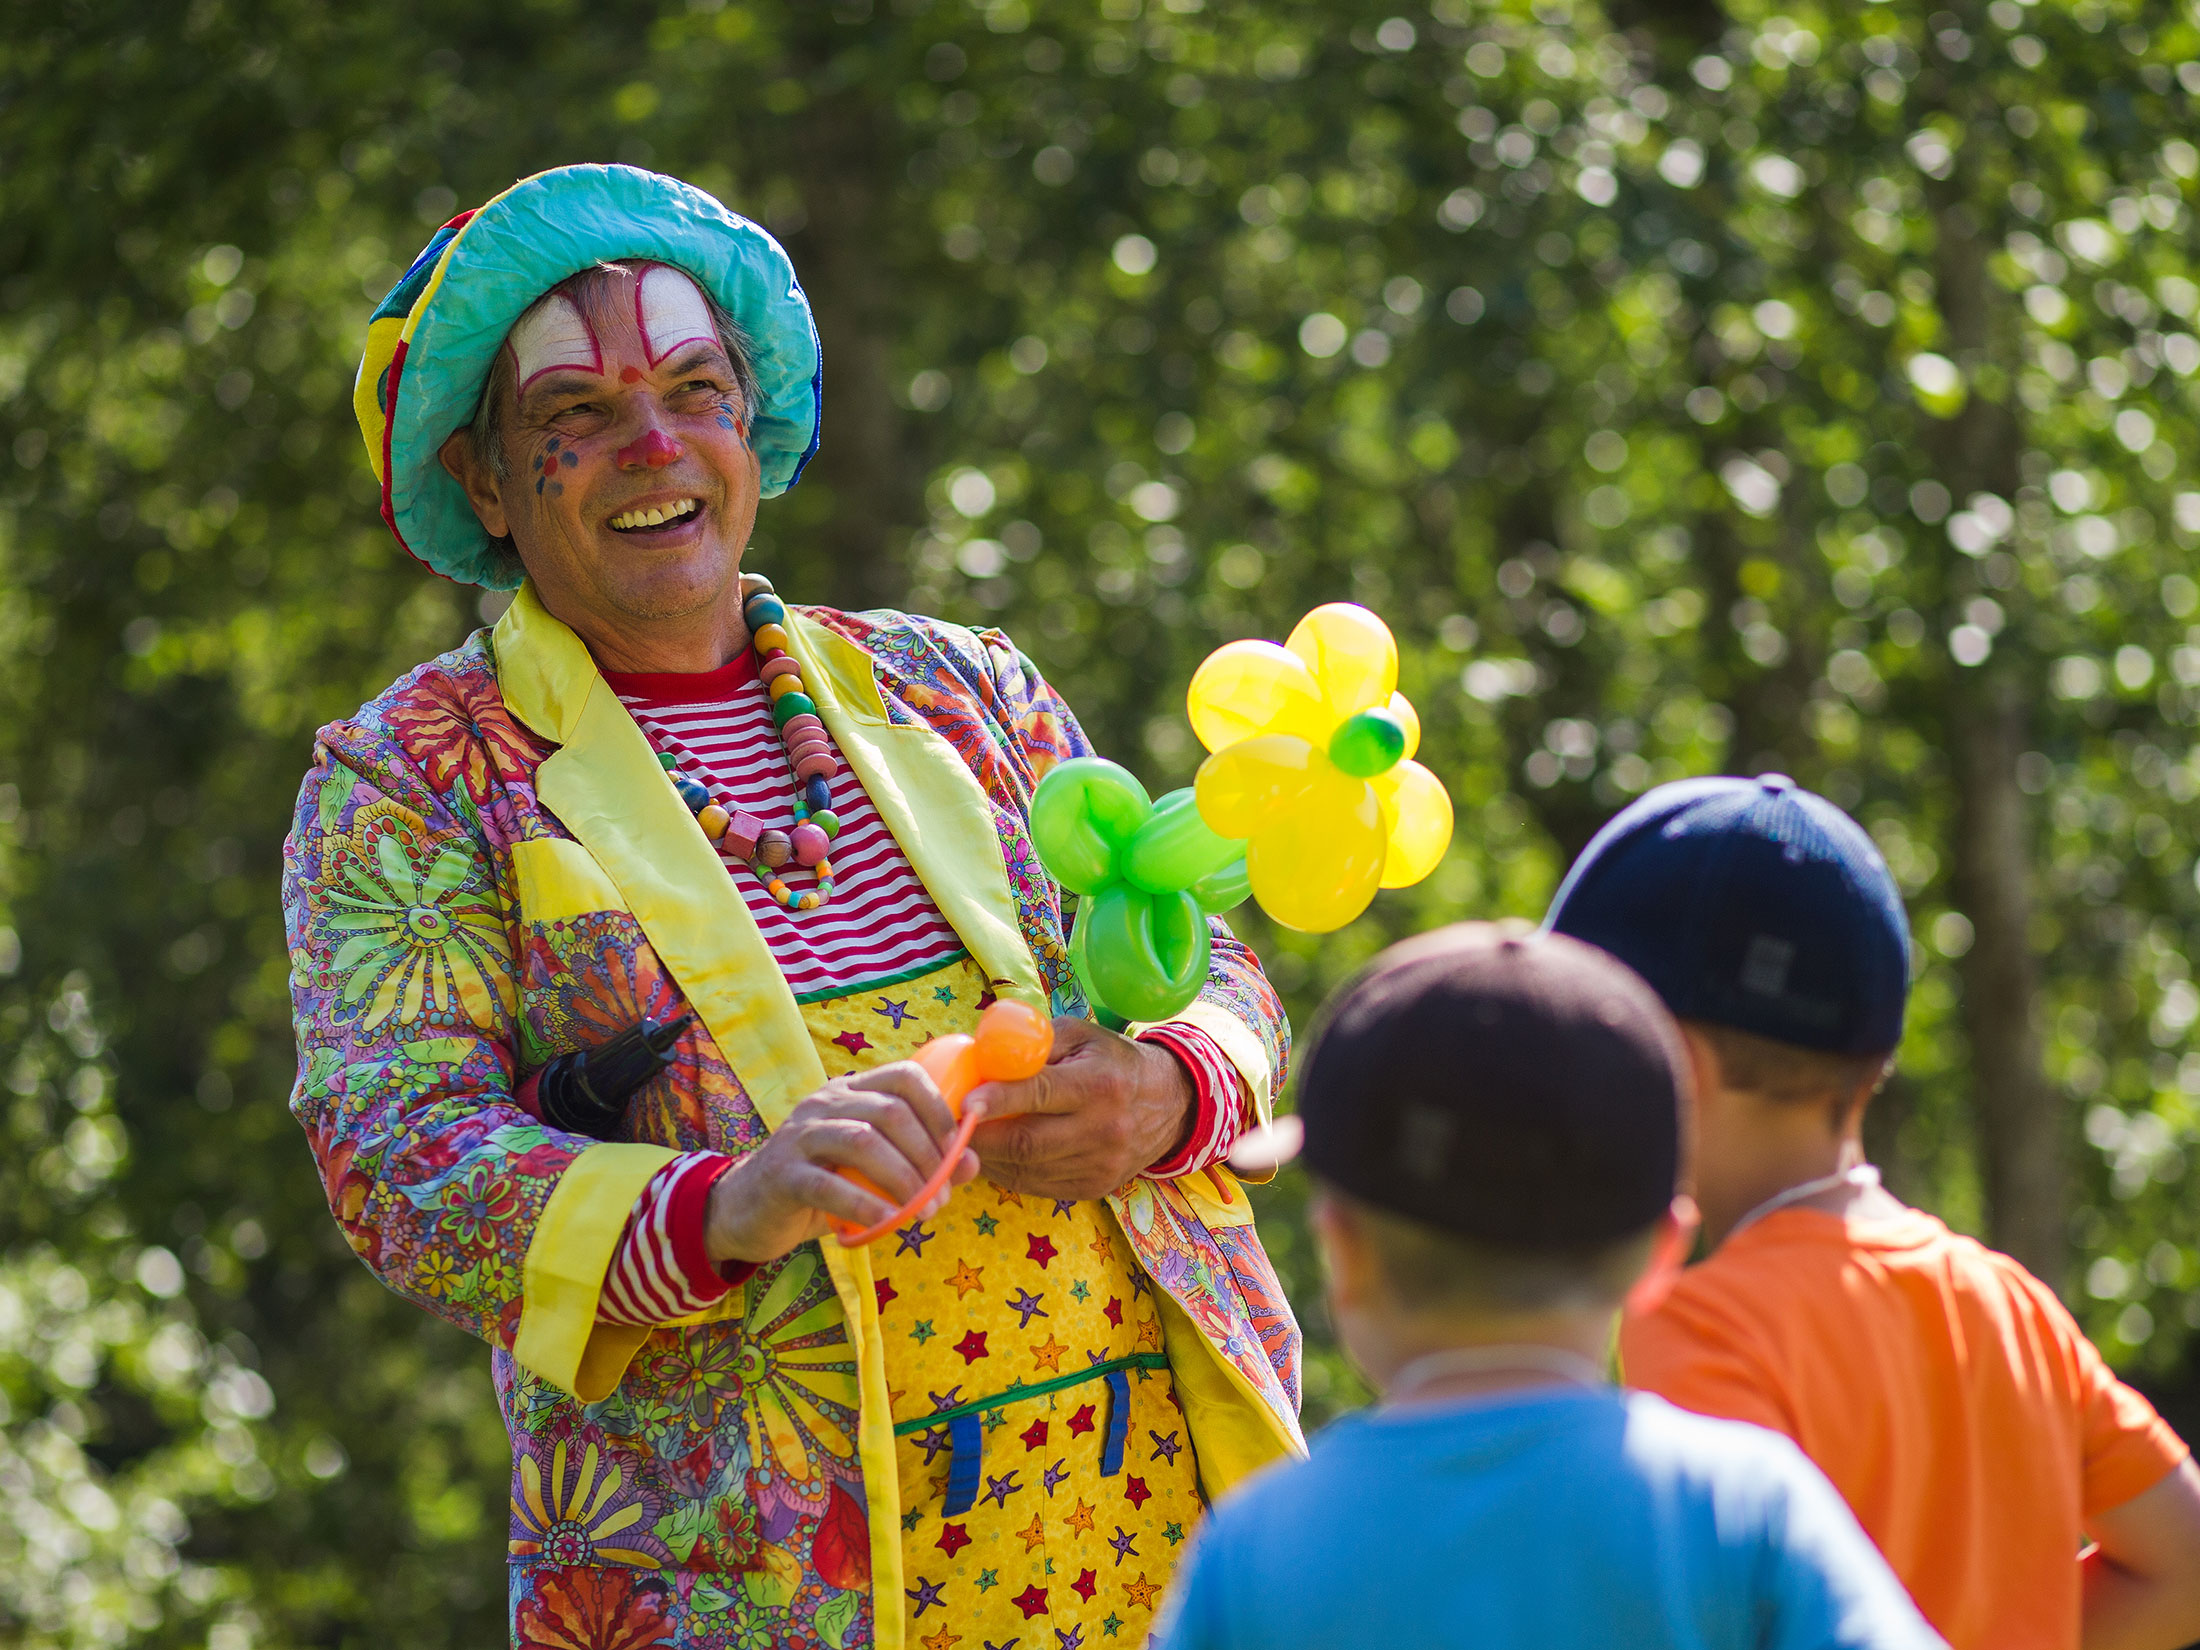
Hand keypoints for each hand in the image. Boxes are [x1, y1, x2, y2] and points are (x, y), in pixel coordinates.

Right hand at [702, 1063, 982, 1263]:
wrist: (747, 1210)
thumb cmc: (821, 1187)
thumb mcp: (873, 1173)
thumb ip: (922, 1163)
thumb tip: (973, 1161)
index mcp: (851, 1092)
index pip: (904, 1075)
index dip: (939, 1109)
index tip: (957, 1151)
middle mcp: (825, 1102)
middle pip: (891, 1111)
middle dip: (927, 1155)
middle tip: (943, 1196)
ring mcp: (800, 1135)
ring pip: (864, 1142)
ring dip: (904, 1179)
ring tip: (924, 1212)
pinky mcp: (782, 1174)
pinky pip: (829, 1185)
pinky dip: (865, 1204)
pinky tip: (887, 1221)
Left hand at [966, 1017, 1195, 1201]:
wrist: (1169, 1105)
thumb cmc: (1112, 1062)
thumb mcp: (1080, 1037)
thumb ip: (1033, 1044)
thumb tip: (980, 1057)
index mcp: (1099, 1084)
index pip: (1041, 1094)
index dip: (998, 1100)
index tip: (963, 1103)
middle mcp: (1103, 1128)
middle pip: (1028, 1143)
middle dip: (980, 1137)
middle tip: (948, 1127)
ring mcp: (1100, 1164)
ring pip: (1027, 1170)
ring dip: (988, 1157)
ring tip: (965, 1139)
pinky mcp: (1094, 1187)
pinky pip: (1037, 1186)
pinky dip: (1007, 1172)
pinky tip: (994, 1155)